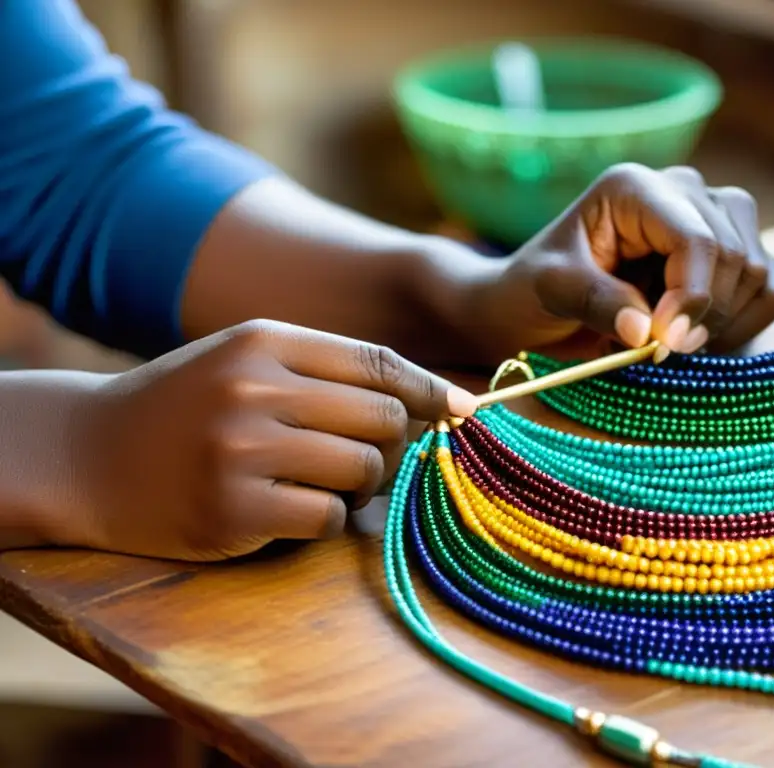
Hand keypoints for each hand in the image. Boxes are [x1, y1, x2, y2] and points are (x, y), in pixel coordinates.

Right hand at [66, 320, 477, 560]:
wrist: (87, 455)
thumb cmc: (187, 407)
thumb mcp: (248, 361)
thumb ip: (330, 371)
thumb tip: (436, 398)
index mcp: (265, 340)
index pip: (378, 362)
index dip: (430, 389)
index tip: (462, 409)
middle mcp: (255, 387)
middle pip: (384, 419)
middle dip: (394, 445)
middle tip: (371, 459)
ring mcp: (241, 449)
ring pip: (364, 468)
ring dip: (362, 485)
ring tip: (324, 483)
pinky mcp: (233, 510)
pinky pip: (328, 518)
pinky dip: (326, 520)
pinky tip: (291, 511)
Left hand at [486, 164, 773, 357]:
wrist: (535, 299)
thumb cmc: (535, 287)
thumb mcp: (552, 289)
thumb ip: (597, 303)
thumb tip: (647, 330)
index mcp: (635, 188)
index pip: (696, 237)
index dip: (692, 295)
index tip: (664, 342)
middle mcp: (683, 191)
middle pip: (734, 257)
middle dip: (702, 316)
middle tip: (656, 350)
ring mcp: (714, 218)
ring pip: (757, 272)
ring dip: (719, 323)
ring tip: (664, 341)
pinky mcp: (731, 252)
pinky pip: (771, 287)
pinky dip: (746, 324)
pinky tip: (701, 339)